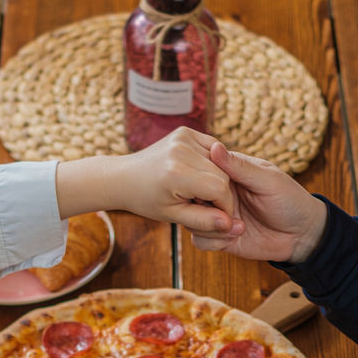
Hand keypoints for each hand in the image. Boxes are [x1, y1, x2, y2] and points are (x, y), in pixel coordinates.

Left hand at [55, 128, 234, 237]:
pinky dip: (210, 164)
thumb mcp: (174, 216)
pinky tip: (196, 174)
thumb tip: (232, 225)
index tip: (217, 217)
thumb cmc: (147, 200)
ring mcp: (183, 137)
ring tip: (196, 190)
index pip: (220, 190)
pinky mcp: (185, 131)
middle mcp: (181, 151)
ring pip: (220, 163)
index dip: (224, 207)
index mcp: (177, 174)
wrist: (125, 176)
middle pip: (222, 176)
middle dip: (219, 194)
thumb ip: (204, 221)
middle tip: (202, 204)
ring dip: (215, 178)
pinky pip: (212, 149)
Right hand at [189, 142, 327, 263]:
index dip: (198, 180)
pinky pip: (200, 241)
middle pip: (190, 197)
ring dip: (209, 227)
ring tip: (236, 227)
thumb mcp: (268, 180)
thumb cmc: (290, 200)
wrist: (301, 236)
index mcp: (229, 174)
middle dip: (200, 207)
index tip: (209, 189)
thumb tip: (214, 147)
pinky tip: (233, 239)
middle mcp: (219, 195)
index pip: (199, 170)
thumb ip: (240, 167)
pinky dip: (213, 242)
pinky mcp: (220, 238)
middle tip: (222, 213)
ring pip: (191, 221)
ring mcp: (218, 216)